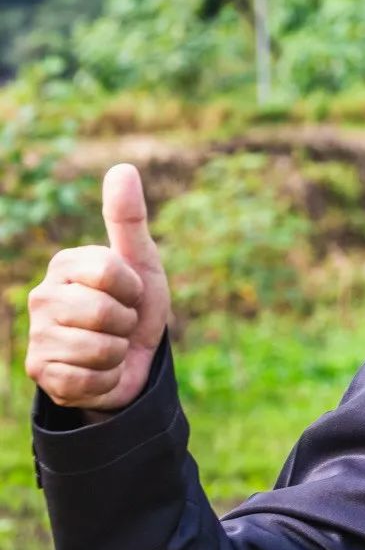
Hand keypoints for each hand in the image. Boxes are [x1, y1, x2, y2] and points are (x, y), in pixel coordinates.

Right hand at [25, 163, 171, 412]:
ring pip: (99, 348)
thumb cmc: (135, 307)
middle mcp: (42, 297)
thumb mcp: (141, 263)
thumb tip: (122, 169)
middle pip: (105, 312)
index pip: (110, 271)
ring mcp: (38, 336)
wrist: (133, 361)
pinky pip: (87, 380)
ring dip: (118, 354)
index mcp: (65, 265)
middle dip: (127, 325)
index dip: (134, 289)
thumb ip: (129, 220)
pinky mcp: (42, 373)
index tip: (130, 295)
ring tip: (111, 348)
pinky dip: (106, 379)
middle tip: (121, 326)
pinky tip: (99, 372)